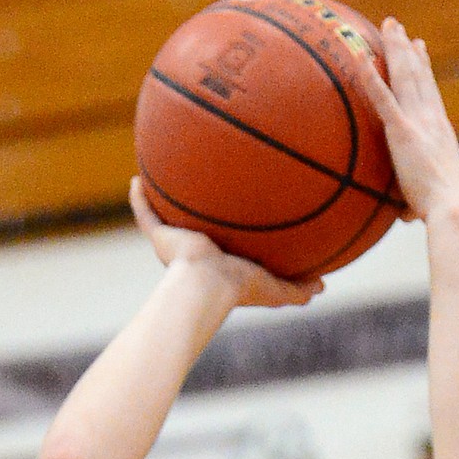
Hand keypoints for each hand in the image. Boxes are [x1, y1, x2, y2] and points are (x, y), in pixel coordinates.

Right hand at [129, 177, 323, 308]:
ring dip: (165, 198)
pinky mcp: (159, 238)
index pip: (226, 242)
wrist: (206, 287)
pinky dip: (138, 198)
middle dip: (198, 209)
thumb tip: (323, 286)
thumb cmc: (240, 288)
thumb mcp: (275, 289)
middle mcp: (196, 252)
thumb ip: (297, 289)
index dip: (229, 229)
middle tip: (206, 184)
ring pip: (167, 216)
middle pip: (195, 225)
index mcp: (220, 262)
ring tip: (167, 170)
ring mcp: (175, 244)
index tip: (235, 210)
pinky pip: (145, 214)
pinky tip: (135, 179)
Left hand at [359, 17, 458, 220]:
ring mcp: (418, 123)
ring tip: (388, 25)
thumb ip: (415, 200)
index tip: (420, 48)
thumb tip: (408, 216)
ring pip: (404, 77)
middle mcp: (432, 119)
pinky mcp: (403, 133)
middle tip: (398, 27)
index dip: (423, 68)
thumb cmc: (444, 211)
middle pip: (417, 75)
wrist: (453, 207)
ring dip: (395, 49)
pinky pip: (383, 100)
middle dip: (406, 49)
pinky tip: (361, 58)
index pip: (429, 92)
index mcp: (439, 131)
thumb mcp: (429, 198)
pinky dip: (371, 79)